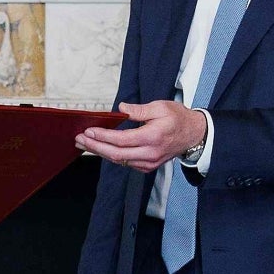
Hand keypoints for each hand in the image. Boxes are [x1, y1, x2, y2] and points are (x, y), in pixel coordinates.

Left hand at [75, 101, 207, 172]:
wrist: (194, 135)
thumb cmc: (178, 119)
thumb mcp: (160, 107)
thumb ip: (139, 110)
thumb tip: (121, 109)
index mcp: (152, 137)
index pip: (121, 140)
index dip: (103, 136)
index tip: (89, 131)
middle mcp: (150, 153)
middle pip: (116, 154)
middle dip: (95, 147)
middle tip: (80, 140)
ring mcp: (149, 162)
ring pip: (119, 161)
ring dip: (101, 152)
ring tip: (85, 144)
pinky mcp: (148, 166)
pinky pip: (126, 163)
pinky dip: (112, 156)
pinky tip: (101, 149)